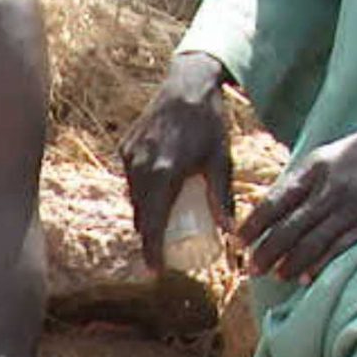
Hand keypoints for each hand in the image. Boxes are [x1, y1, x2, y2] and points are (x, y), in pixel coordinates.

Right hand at [121, 51, 235, 263]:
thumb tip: (230, 234)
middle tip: (164, 252)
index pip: (152, 225)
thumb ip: (222, 198)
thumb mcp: (220, 162)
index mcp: (163, 175)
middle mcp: (140, 168)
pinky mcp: (125, 147)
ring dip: (145, 214)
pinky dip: (142, 192)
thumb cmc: (209, 123)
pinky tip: (157, 194)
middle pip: (141, 215)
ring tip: (161, 225)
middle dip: (150, 236)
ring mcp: (129, 157)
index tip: (155, 273)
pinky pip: (131, 180)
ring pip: (134, 198)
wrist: (187, 84)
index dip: (151, 252)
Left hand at [238, 128, 356, 282]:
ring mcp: (351, 205)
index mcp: (314, 169)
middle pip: (290, 226)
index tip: (239, 240)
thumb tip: (271, 209)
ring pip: (313, 241)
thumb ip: (300, 181)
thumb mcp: (326, 157)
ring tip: (275, 276)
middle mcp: (329, 188)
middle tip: (252, 268)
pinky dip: (322, 263)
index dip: (255, 224)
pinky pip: (341, 246)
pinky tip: (307, 277)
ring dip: (291, 261)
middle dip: (268, 250)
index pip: (275, 201)